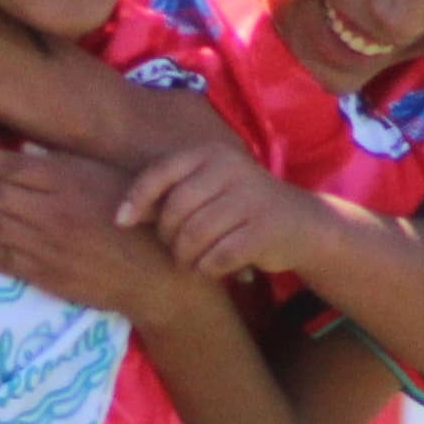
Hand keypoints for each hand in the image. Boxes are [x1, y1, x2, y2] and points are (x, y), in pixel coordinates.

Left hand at [0, 144, 207, 322]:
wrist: (157, 275)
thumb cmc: (138, 220)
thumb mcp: (108, 179)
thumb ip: (64, 163)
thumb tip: (23, 150)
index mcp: (67, 181)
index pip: (11, 167)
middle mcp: (51, 210)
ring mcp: (45, 245)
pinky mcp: (44, 275)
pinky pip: (1, 260)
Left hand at [118, 143, 319, 281]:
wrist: (302, 224)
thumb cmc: (240, 209)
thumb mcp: (207, 191)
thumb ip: (168, 198)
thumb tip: (122, 216)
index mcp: (211, 154)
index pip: (160, 173)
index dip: (136, 199)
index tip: (122, 222)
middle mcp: (231, 169)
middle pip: (174, 212)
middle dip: (168, 238)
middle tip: (177, 250)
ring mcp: (250, 198)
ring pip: (194, 237)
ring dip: (187, 258)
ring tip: (193, 261)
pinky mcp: (264, 229)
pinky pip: (217, 257)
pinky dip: (208, 269)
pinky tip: (212, 268)